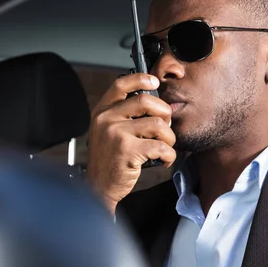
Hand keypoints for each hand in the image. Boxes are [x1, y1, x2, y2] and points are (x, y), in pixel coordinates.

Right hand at [86, 73, 175, 214]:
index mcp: (102, 111)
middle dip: (164, 112)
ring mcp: (116, 134)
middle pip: (146, 101)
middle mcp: (106, 119)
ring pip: (158, 125)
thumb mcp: (108, 131)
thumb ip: (124, 115)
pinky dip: (169, 154)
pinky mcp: (127, 151)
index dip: (140, 79)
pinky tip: (164, 159)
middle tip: (166, 126)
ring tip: (165, 146)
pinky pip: (161, 146)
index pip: (120, 85)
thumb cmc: (109, 159)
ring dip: (169, 138)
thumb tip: (157, 104)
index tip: (154, 81)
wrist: (98, 187)